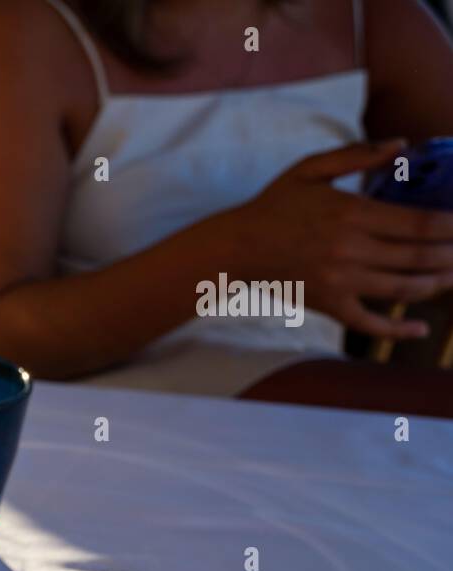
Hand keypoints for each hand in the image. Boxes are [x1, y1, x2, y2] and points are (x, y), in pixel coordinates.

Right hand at [228, 140, 452, 338]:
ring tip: (452, 276)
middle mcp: (350, 250)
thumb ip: (357, 155)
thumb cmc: (274, 205)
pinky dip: (397, 329)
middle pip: (419, 257)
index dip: (451, 226)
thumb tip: (403, 144)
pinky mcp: (328, 304)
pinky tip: (420, 328)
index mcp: (351, 214)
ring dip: (437, 284)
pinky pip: (369, 322)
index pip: (420, 224)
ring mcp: (340, 281)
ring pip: (404, 288)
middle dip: (451, 254)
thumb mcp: (310, 169)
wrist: (236, 247)